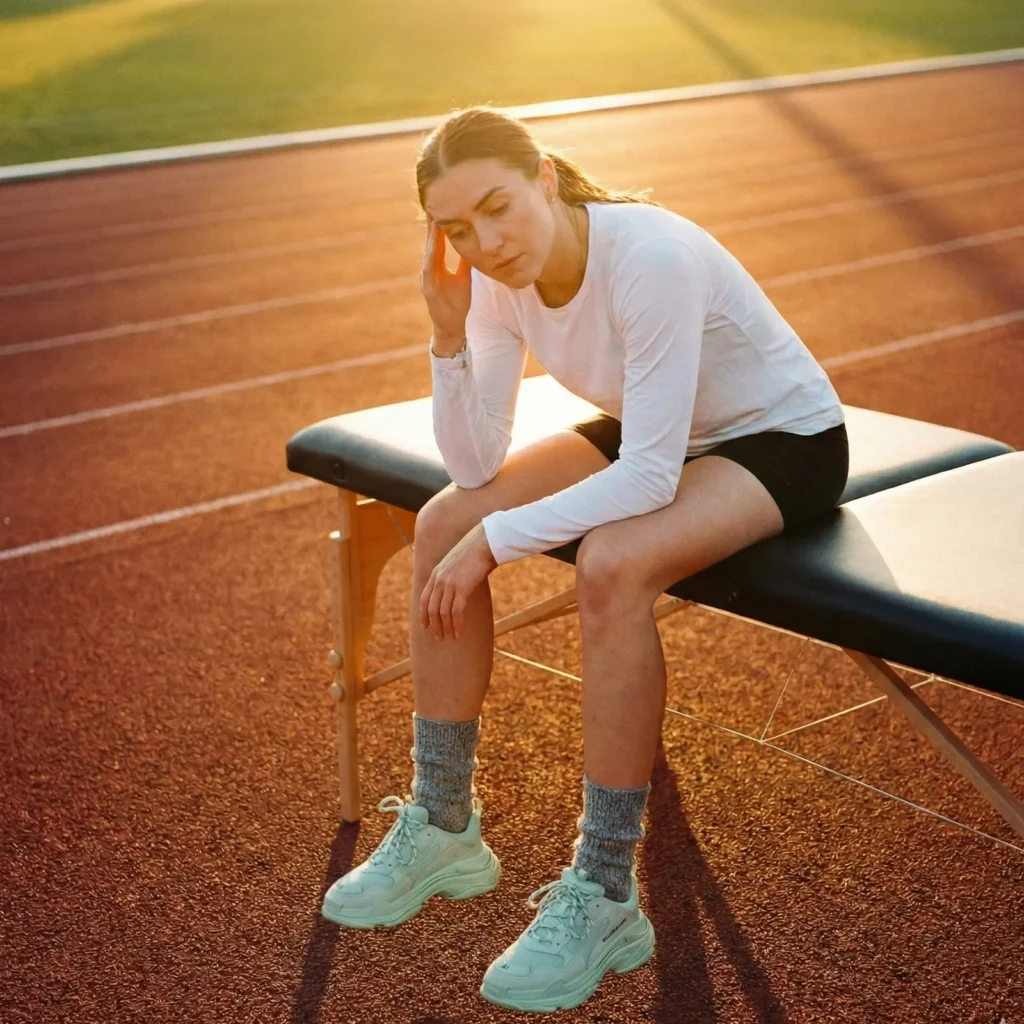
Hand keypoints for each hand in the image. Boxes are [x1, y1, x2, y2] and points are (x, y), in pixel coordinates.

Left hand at [419, 524, 497, 640]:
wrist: (484, 542)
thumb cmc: (474, 552)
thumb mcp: (456, 563)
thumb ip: (450, 575)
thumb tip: (454, 588)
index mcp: (436, 574)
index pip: (424, 599)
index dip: (424, 615)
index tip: (426, 626)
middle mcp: (439, 580)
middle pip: (432, 609)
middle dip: (435, 626)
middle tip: (439, 638)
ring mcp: (450, 584)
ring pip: (443, 613)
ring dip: (446, 628)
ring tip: (450, 638)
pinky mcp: (462, 588)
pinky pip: (456, 612)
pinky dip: (457, 624)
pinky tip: (460, 633)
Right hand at [421, 215, 471, 347]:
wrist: (452, 327)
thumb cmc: (457, 304)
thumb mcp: (464, 279)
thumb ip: (465, 263)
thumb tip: (474, 246)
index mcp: (437, 266)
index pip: (438, 241)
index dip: (439, 225)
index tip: (442, 207)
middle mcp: (429, 270)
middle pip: (430, 242)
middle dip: (432, 224)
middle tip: (434, 203)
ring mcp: (427, 279)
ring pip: (428, 253)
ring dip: (430, 236)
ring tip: (434, 219)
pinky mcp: (429, 289)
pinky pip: (429, 269)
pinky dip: (430, 256)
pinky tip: (433, 245)